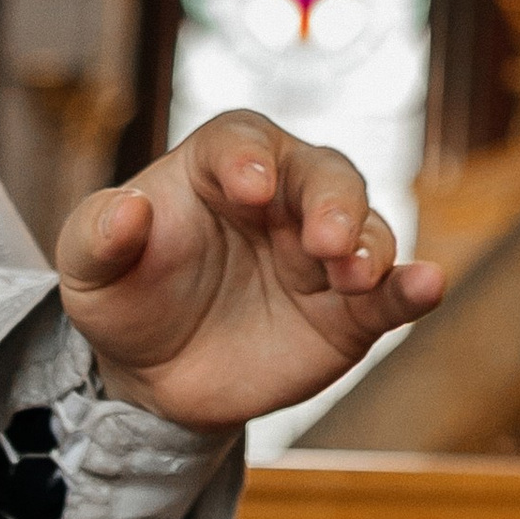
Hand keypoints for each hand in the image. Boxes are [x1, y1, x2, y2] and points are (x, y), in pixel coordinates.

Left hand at [56, 113, 443, 430]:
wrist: (157, 376)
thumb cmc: (128, 297)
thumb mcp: (90, 270)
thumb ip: (99, 234)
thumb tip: (126, 208)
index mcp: (222, 167)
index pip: (243, 141)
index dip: (249, 156)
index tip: (247, 186)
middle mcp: (285, 198)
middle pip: (324, 174)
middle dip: (331, 200)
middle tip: (326, 237)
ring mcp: (323, 254)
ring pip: (367, 228)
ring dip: (369, 245)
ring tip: (355, 274)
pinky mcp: (351, 312)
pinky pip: (392, 294)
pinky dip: (414, 287)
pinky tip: (429, 285)